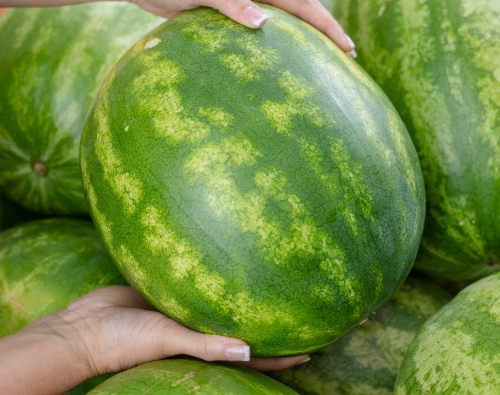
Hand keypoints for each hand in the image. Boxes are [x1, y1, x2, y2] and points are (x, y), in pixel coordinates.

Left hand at [0, 0, 355, 56]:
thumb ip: (229, 5)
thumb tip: (263, 25)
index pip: (303, 4)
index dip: (328, 26)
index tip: (348, 48)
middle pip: (302, 12)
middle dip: (326, 34)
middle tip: (347, 60)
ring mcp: (244, 3)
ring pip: (285, 23)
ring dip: (305, 41)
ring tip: (322, 66)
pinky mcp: (230, 15)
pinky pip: (263, 32)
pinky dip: (279, 46)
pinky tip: (277, 66)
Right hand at [0, 286, 308, 393]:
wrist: (83, 326)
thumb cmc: (123, 341)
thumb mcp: (166, 340)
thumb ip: (204, 343)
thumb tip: (249, 349)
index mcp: (204, 346)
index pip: (253, 354)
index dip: (282, 354)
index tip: (312, 349)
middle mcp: (200, 327)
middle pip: (242, 323)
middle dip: (268, 317)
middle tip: (299, 301)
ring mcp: (185, 307)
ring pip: (221, 298)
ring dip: (242, 291)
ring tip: (270, 272)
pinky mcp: (168, 289)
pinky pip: (195, 279)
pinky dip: (211, 270)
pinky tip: (224, 249)